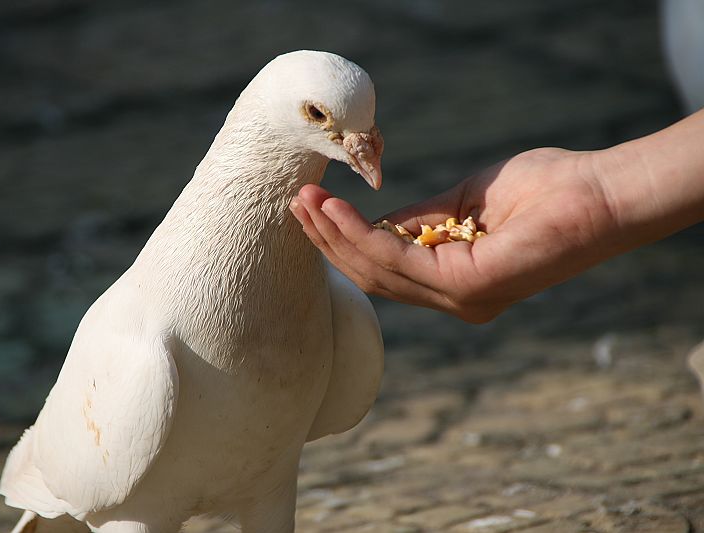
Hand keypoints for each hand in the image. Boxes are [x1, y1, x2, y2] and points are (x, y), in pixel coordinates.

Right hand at [290, 148, 619, 321]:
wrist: (598, 191)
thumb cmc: (544, 190)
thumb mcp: (464, 202)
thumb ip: (418, 219)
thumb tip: (373, 222)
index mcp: (455, 282)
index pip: (385, 270)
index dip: (345, 241)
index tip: (315, 208)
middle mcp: (454, 299)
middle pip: (373, 276)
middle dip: (331, 241)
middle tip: (297, 205)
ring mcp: (460, 298)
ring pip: (378, 273)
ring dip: (336, 237)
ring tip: (306, 203)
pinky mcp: (466, 285)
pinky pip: (398, 262)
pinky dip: (362, 235)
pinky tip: (337, 211)